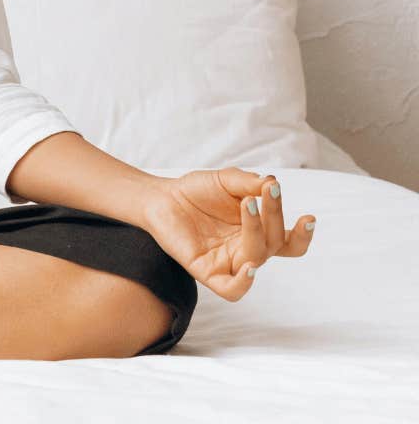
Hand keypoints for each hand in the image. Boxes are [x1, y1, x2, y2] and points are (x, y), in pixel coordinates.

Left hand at [138, 167, 314, 300]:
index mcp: (258, 232)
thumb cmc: (197, 190)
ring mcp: (228, 262)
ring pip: (256, 259)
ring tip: (249, 205)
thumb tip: (272, 183)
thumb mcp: (227, 179)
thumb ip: (249, 182)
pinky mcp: (206, 271)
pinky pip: (232, 290)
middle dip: (275, 216)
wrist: (161, 197)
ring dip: (258, 232)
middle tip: (265, 193)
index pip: (288, 241)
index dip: (302, 235)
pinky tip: (250, 266)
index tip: (308, 217)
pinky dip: (244, 283)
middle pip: (274, 243)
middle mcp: (246, 249)